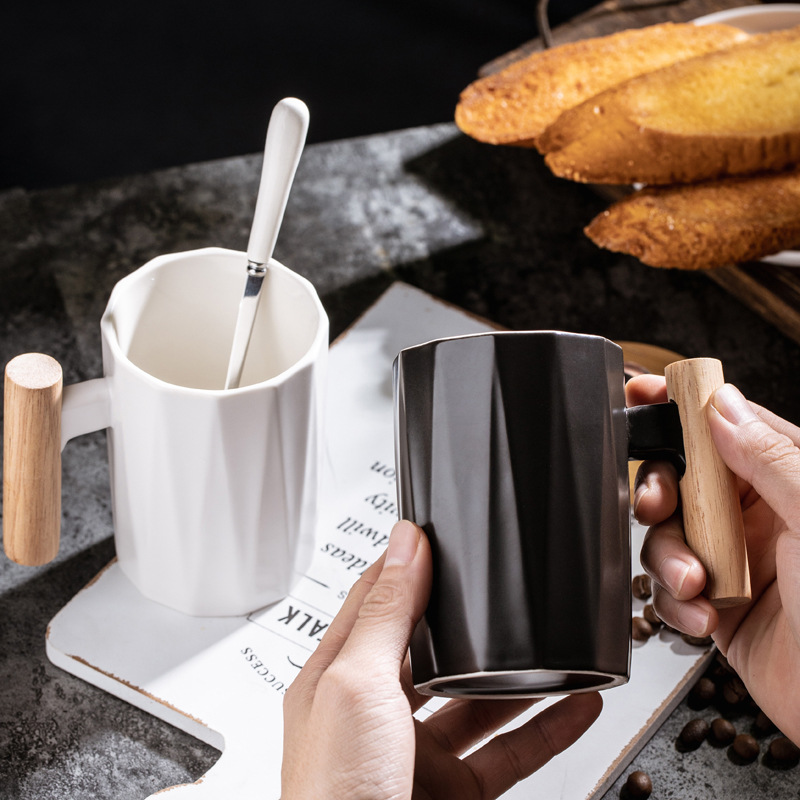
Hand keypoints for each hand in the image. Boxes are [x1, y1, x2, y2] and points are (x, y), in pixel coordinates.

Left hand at [281, 519, 601, 798]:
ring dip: (520, 679)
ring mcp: (416, 755)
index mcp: (337, 679)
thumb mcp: (356, 684)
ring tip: (557, 649)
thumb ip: (386, 613)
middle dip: (472, 624)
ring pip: (479, 703)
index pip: (374, 601)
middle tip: (508, 590)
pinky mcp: (454, 792)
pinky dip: (548, 729)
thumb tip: (405, 543)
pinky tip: (577, 707)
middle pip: (432, 650)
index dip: (406, 566)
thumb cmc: (335, 797)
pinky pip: (510, 752)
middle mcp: (375, 714)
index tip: (439, 534)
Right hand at [628, 375, 799, 743]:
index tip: (642, 391)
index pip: (726, 426)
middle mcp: (758, 518)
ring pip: (667, 535)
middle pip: (682, 479)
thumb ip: (770, 459)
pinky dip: (674, 603)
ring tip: (696, 583)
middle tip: (658, 503)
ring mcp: (735, 562)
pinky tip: (703, 616)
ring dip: (669, 559)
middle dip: (659, 490)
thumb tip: (722, 406)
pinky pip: (668, 590)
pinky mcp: (716, 608)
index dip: (681, 407)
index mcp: (788, 482)